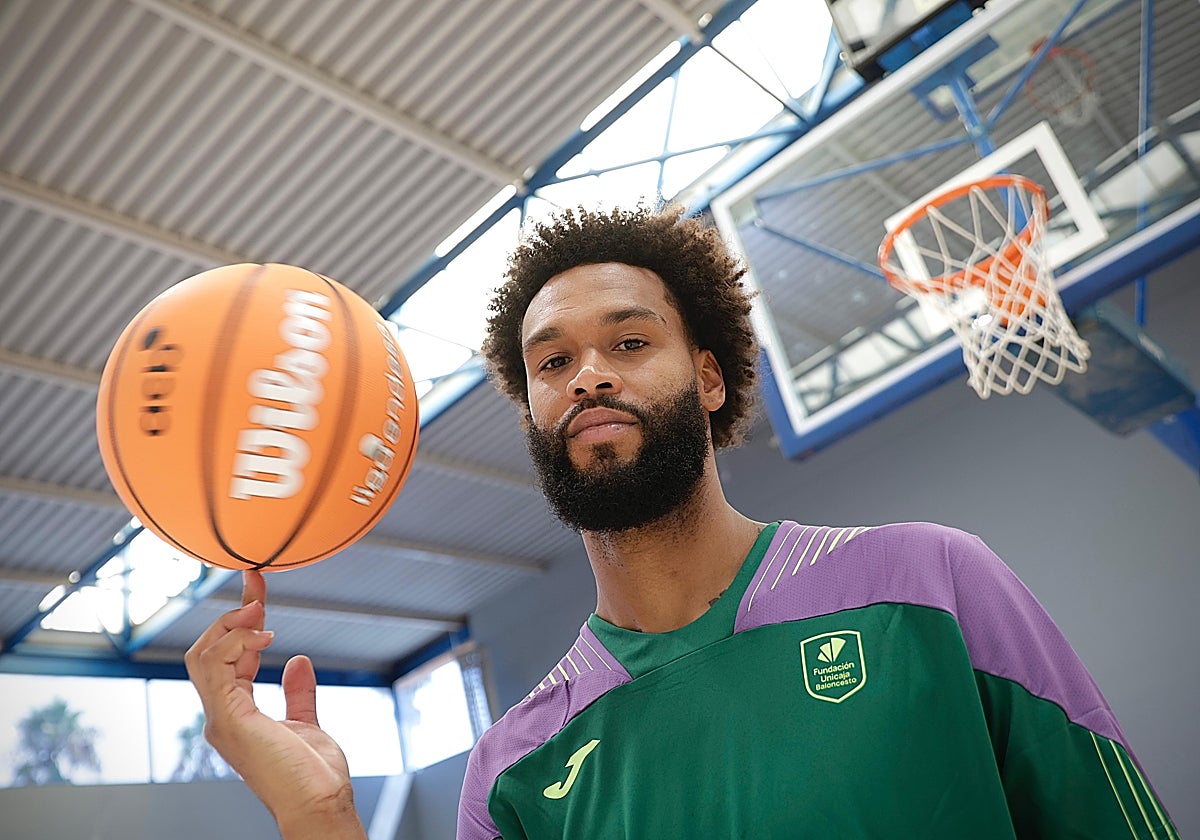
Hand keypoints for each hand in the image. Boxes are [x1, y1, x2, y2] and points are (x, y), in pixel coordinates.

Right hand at [185, 570, 365, 839]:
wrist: (319, 805)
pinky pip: (214, 669)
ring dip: (230, 624)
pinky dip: (233, 643)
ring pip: (202, 656)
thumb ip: (298, 694)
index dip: (242, 621)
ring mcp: (222, 718)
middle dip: (230, 614)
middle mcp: (222, 715)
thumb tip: (297, 661)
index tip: (258, 588)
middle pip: (207, 651)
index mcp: (237, 714)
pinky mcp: (229, 719)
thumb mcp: (306, 723)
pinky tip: (262, 634)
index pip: (227, 657)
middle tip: (256, 585)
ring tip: (259, 608)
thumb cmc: (314, 776)